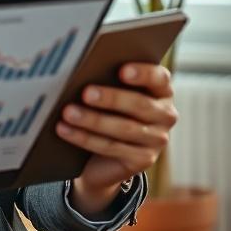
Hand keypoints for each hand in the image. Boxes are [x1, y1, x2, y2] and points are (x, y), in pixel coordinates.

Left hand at [56, 63, 176, 216]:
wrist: (103, 157)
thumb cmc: (106, 111)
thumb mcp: (110, 95)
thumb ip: (106, 81)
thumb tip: (80, 72)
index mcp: (160, 91)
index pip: (159, 78)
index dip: (143, 73)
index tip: (122, 70)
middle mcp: (165, 115)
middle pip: (140, 104)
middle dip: (111, 98)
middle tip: (86, 93)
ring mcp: (157, 140)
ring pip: (124, 128)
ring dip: (93, 120)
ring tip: (68, 112)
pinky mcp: (143, 160)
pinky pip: (112, 147)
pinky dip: (85, 138)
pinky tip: (65, 130)